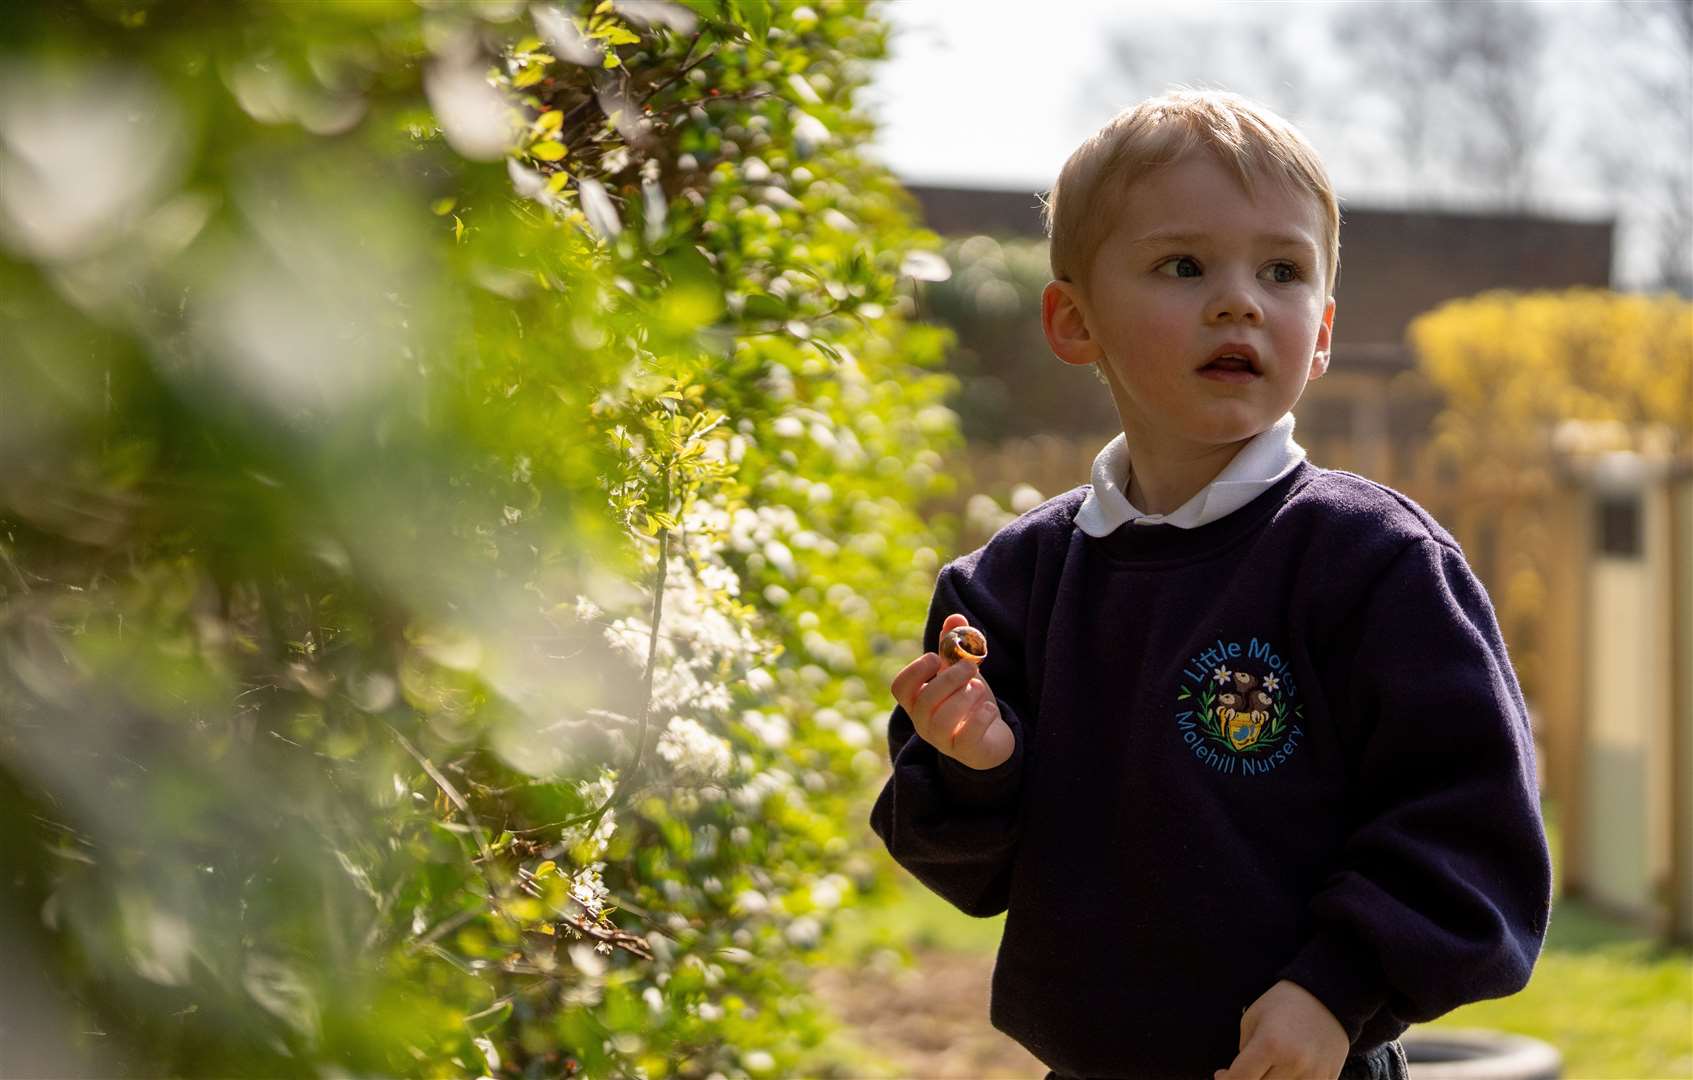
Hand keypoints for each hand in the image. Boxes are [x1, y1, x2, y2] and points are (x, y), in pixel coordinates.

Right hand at [889, 613, 1014, 770]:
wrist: (991, 737)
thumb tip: (956, 616)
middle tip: (970, 667)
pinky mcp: (965, 752)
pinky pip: (966, 737)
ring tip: (978, 689)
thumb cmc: (969, 701)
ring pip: (942, 720)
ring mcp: (942, 741)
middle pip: (925, 700)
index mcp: (918, 701)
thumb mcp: (961, 673)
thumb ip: (955, 647)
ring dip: (963, 698)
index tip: (934, 658)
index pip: (900, 688)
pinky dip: (980, 718)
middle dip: (949, 679)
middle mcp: (923, 723)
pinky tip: (989, 708)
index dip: (914, 671)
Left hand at [1214, 980, 1348, 1079]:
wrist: (1329, 997)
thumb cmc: (1286, 1003)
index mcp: (1270, 1045)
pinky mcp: (1328, 1079)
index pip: (1240, 1079)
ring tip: (1268, 1067)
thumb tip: (1240, 1076)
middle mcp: (1293, 1063)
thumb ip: (1244, 1051)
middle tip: (1245, 1070)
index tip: (1222, 1075)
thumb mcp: (1253, 1018)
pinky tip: (1286, 1072)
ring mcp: (1313, 1075)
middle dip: (1248, 1079)